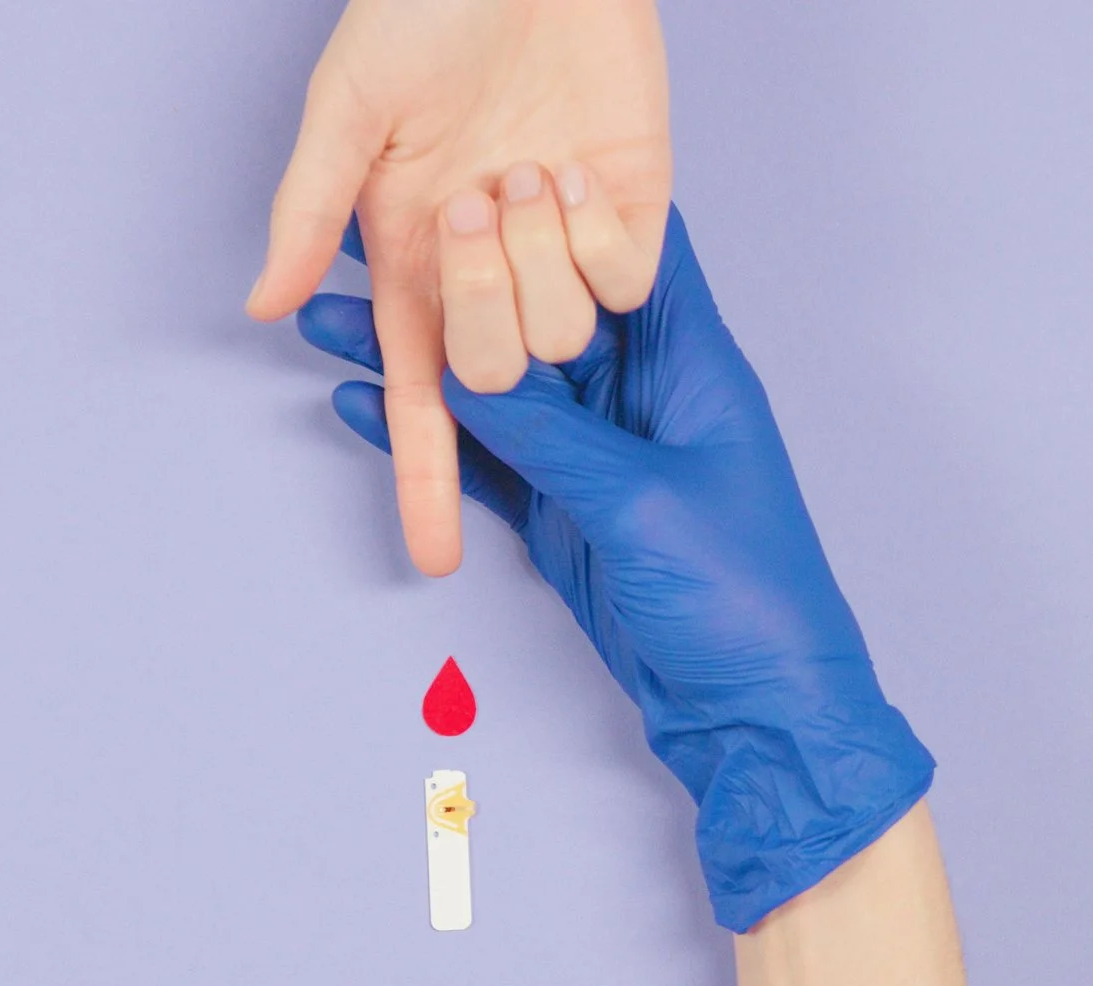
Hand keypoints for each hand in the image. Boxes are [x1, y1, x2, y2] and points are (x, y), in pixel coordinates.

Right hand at [246, 0, 671, 576]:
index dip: (429, 477)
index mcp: (419, 255)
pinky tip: (579, 171)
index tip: (427, 557)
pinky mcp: (639, 215)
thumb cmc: (426, 9)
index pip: (427, 396)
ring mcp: (568, 245)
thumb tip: (264, 305)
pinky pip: (628, 284)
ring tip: (523, 165)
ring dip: (539, 256)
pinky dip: (601, 238)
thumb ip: (309, 209)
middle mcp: (494, 266)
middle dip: (485, 305)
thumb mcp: (348, 107)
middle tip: (470, 207)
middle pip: (501, 372)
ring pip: (567, 334)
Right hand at [295, 209, 933, 930]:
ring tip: (328, 320)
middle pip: (538, 312)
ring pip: (497, 385)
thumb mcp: (640, 503)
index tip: (477, 165)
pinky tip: (361, 402)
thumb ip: (552, 435)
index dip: (556, 211)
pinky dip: (430, 435)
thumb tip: (463, 373)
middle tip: (364, 236)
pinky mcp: (569, 511)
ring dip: (418, 356)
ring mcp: (600, 454)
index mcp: (690, 365)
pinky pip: (489, 456)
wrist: (763, 713)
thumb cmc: (746, 601)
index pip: (622, 258)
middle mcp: (642, 395)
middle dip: (455, 276)